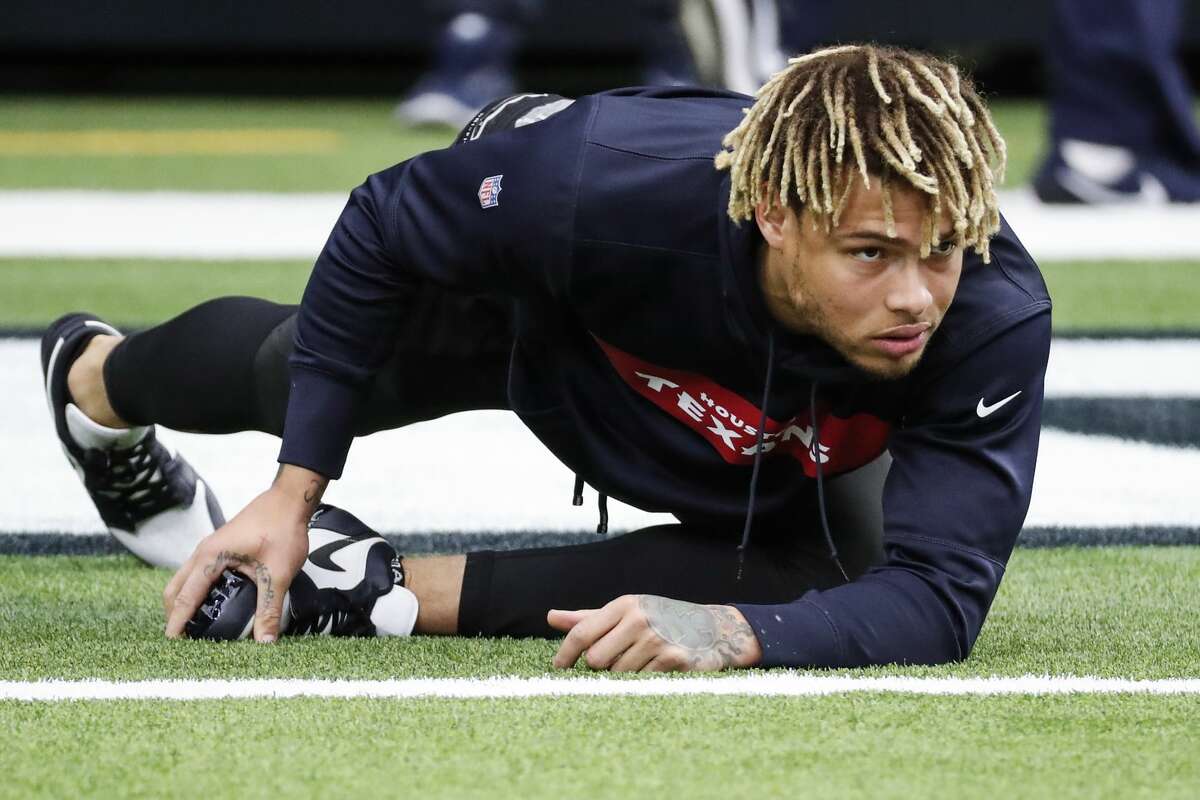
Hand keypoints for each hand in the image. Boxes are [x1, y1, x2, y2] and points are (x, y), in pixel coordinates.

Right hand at [162, 464, 326, 641]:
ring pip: (185, 580)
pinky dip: (196, 591)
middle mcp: (203, 552)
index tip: (171, 645)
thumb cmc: (282, 529)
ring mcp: (210, 548)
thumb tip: (265, 642)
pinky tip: (214, 604)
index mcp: (210, 557)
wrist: (289, 500)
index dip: (176, 623)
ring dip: (184, 602)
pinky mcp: (220, 548)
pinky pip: (198, 573)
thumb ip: (269, 609)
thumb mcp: (277, 574)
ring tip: (196, 626)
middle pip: (175, 588)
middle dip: (174, 614)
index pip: (184, 597)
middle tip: (184, 640)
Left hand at [547, 595, 762, 671]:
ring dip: (625, 676)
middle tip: (617, 660)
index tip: (558, 669)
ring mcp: (658, 639)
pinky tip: (657, 670)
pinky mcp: (674, 660)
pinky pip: (642, 683)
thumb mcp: (626, 613)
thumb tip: (550, 616)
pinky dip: (644, 681)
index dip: (565, 654)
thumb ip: (589, 618)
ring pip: (618, 675)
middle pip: (596, 660)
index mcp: (625, 605)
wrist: (712, 628)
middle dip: (602, 666)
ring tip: (643, 662)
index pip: (582, 632)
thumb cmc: (660, 620)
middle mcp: (640, 619)